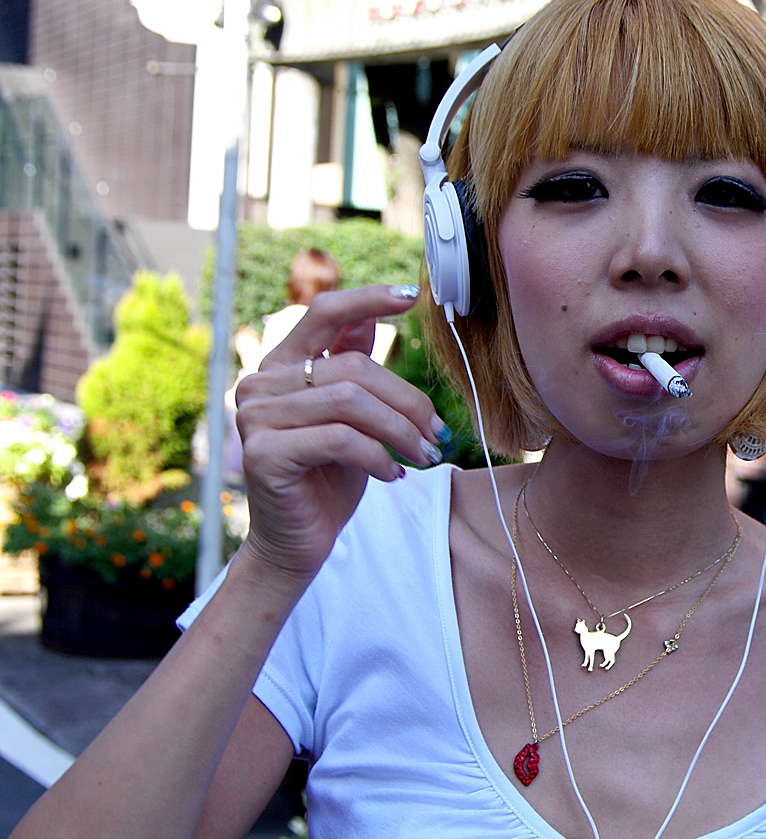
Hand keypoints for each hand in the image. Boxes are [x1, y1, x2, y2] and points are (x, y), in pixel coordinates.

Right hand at [233, 285, 443, 592]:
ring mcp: (256, 416)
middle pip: (354, 367)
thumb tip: (375, 322)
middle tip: (437, 434)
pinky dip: (378, 456)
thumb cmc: (330, 479)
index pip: (323, 313)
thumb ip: (352, 370)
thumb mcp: (351, 419)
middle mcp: (261, 383)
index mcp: (282, 366)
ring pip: (351, 403)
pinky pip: (340, 440)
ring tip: (423, 455)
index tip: (412, 296)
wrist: (299, 542)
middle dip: (407, 400)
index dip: (368, 300)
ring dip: (400, 431)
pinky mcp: (264, 453)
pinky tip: (393, 474)